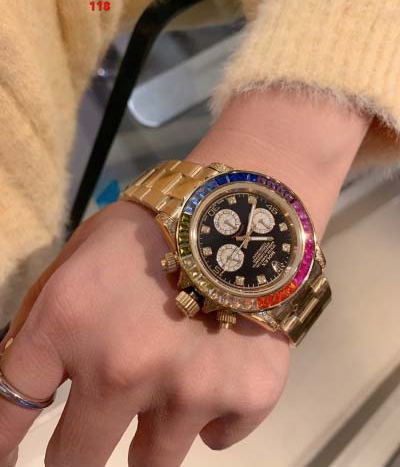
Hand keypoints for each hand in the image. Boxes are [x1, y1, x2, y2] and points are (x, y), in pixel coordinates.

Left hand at [0, 201, 289, 466]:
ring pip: (152, 464)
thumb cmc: (150, 229)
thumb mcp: (80, 254)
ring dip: (149, 434)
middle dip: (76, 449)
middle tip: (91, 428)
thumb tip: (28, 385)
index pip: (8, 413)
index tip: (11, 455)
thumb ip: (44, 319)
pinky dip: (212, 414)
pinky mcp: (248, 395)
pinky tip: (215, 369)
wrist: (240, 211)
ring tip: (167, 384)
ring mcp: (190, 389)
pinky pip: (219, 437)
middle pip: (75, 460)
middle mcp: (122, 368)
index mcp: (69, 323)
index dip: (3, 442)